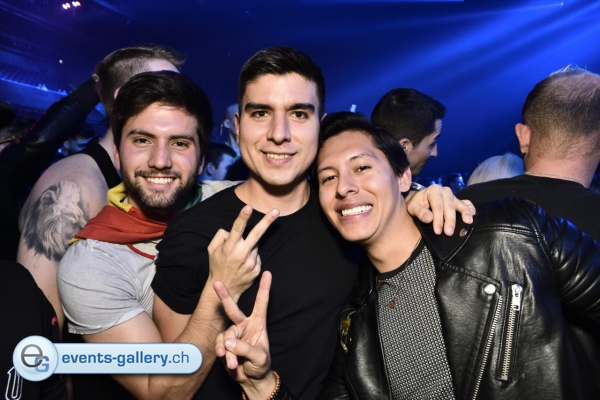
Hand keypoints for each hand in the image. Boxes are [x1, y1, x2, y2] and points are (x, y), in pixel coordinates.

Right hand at [207, 205, 278, 299]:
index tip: (248, 207)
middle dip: (267, 221)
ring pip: (255, 245)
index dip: (243, 217)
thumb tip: (231, 230)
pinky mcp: (257, 269)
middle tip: (276, 211)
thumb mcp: (212, 250)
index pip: (237, 228)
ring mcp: (251, 262)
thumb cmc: (217, 266)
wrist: (225, 288)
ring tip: (239, 256)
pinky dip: (252, 256)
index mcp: (229, 247)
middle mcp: (242, 254)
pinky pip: (257, 256)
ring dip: (250, 246)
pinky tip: (244, 263)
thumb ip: (220, 236)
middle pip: (256, 234)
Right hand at [214, 272, 275, 397]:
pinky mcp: (225, 343)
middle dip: (225, 296)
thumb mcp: (259, 357)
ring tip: (233, 362)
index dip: (264, 288)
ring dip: (227, 348)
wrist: (251, 378)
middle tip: (217, 283)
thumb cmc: (260, 365)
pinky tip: (225, 359)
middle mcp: (245, 325)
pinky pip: (220, 344)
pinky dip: (222, 352)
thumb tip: (228, 342)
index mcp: (258, 323)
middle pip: (233, 309)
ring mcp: (234, 333)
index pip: (262, 303)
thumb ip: (245, 348)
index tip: (267, 273)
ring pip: (226, 334)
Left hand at [406, 184, 475, 234]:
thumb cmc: (416, 203)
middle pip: (449, 206)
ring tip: (468, 222)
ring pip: (460, 204)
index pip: (437, 206)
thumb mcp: (412, 207)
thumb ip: (420, 212)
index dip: (438, 219)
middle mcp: (445, 191)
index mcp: (434, 190)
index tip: (438, 231)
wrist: (419, 199)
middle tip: (449, 233)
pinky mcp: (458, 200)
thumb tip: (429, 219)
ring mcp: (453, 195)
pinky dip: (470, 208)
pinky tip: (472, 215)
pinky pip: (466, 203)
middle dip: (450, 220)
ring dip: (464, 214)